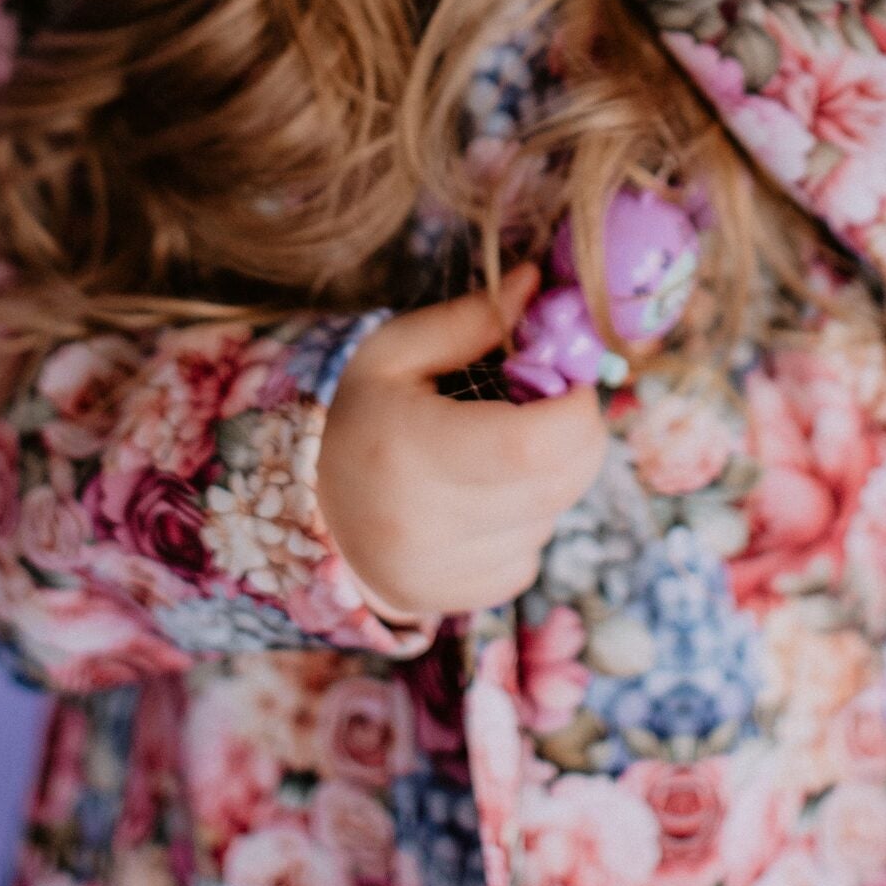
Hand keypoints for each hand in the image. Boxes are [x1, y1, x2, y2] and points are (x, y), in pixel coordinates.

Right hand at [316, 264, 608, 619]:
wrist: (306, 508)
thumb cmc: (358, 417)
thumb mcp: (396, 351)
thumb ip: (470, 320)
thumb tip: (534, 282)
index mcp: (412, 450)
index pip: (531, 444)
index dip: (575, 409)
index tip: (573, 381)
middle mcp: (426, 524)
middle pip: (557, 484)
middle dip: (580, 436)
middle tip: (558, 406)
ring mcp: (440, 574)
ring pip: (550, 520)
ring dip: (552, 480)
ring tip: (507, 453)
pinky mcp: (452, 602)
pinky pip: (528, 559)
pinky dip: (527, 524)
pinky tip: (489, 499)